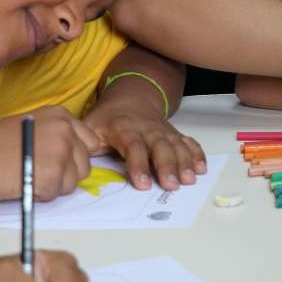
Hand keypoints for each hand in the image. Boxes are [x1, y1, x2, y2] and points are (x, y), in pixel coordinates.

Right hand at [0, 106, 98, 200]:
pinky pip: (54, 194)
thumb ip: (56, 134)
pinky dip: (40, 195)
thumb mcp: (32, 124)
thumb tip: (73, 155)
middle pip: (84, 165)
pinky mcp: (52, 177)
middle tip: (39, 173)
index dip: (76, 157)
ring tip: (28, 176)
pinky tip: (23, 183)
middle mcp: (66, 132)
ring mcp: (61, 154)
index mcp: (62, 116)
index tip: (61, 163)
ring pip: (71, 183)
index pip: (90, 142)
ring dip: (53, 186)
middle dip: (65, 174)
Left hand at [84, 97, 205, 190]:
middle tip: (172, 185)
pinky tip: (201, 168)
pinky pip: (187, 142)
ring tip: (190, 179)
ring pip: (176, 145)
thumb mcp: (91, 126)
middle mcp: (147, 129)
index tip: (143, 183)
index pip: (133, 147)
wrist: (131, 97)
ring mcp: (162, 131)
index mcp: (125, 129)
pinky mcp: (173, 134)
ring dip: (185, 162)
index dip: (138, 165)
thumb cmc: (108, 118)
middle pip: (159, 147)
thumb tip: (80, 162)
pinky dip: (196, 153)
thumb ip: (86, 143)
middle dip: (167, 165)